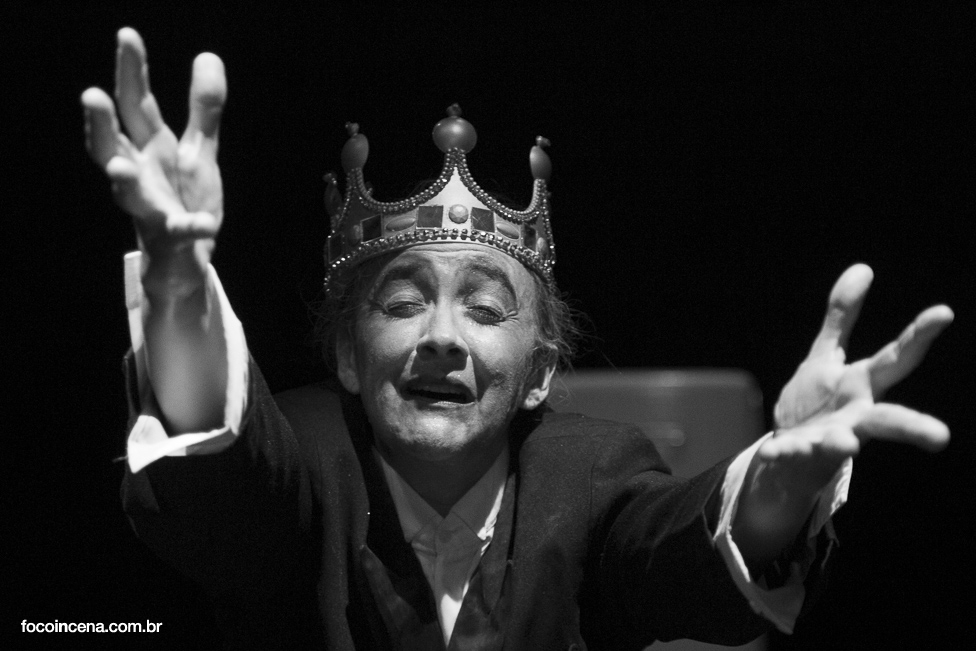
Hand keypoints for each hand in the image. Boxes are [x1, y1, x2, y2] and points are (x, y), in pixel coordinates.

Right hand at [82, 28, 224, 271]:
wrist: (183, 257)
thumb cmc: (183, 198)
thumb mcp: (198, 150)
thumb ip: (203, 108)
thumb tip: (207, 55)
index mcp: (150, 147)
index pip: (135, 103)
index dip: (131, 70)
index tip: (127, 35)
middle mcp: (140, 174)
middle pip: (113, 143)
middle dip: (100, 122)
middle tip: (90, 95)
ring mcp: (151, 207)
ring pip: (128, 193)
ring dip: (122, 179)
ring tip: (119, 168)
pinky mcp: (171, 237)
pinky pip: (180, 232)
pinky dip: (191, 227)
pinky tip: (204, 223)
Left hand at [764, 264, 952, 492]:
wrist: (790, 455)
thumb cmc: (819, 404)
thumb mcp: (826, 355)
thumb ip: (842, 316)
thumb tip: (862, 267)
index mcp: (861, 386)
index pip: (895, 358)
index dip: (919, 335)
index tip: (943, 312)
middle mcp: (853, 417)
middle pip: (888, 420)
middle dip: (913, 427)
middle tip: (941, 436)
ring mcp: (826, 439)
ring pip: (842, 444)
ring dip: (843, 443)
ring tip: (847, 444)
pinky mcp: (796, 454)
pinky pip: (788, 454)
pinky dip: (781, 452)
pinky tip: (771, 451)